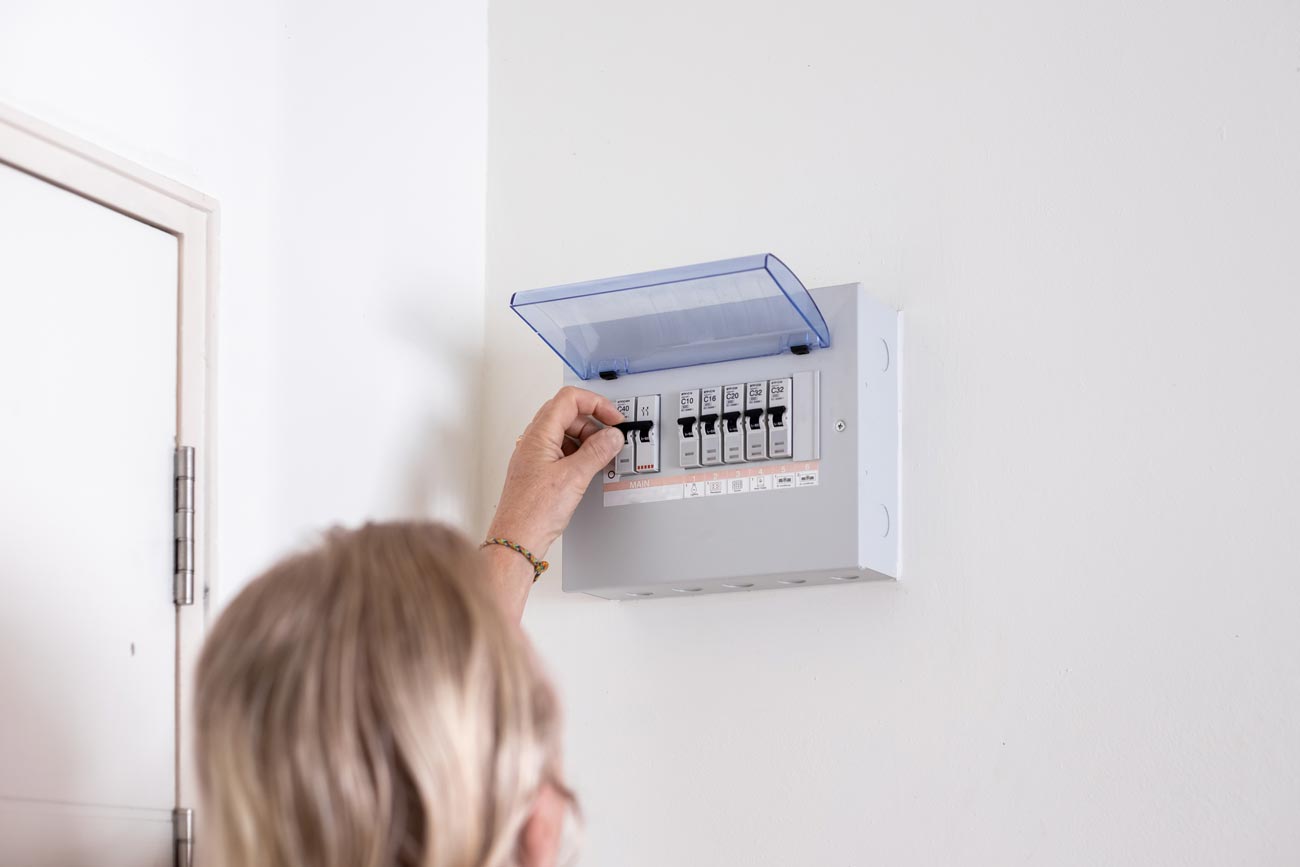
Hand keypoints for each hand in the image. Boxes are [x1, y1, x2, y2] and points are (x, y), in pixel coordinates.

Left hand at [488, 386, 625, 559]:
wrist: (516, 540)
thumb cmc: (532, 513)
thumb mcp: (574, 477)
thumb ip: (596, 452)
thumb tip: (612, 436)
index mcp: (538, 435)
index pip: (569, 399)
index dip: (596, 403)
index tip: (613, 418)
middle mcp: (533, 442)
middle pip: (567, 414)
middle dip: (593, 422)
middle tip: (610, 437)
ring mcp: (534, 457)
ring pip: (565, 433)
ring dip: (586, 439)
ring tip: (602, 455)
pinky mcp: (538, 472)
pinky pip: (561, 452)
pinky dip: (579, 454)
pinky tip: (589, 468)